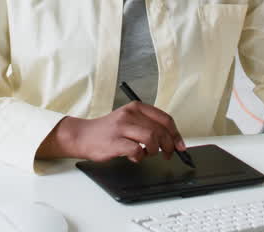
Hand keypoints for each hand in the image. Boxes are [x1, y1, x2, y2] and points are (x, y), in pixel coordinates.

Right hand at [37, 102, 186, 162]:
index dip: (176, 134)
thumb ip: (148, 125)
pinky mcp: (115, 142)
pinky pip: (137, 151)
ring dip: (154, 151)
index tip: (180, 145)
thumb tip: (171, 139)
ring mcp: (122, 128)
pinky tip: (134, 156)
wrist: (83, 135)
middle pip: (161, 130)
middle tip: (167, 154)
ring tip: (147, 154)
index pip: (165, 119)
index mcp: (136, 107)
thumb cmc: (109, 131)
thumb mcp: (129, 120)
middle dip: (168, 146)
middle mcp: (130, 114)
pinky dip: (139, 157)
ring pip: (151, 139)